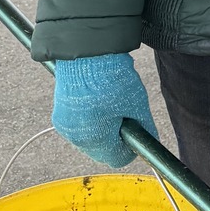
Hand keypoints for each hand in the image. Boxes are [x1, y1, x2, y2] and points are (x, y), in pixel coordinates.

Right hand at [51, 52, 157, 168]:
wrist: (87, 51)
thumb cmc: (111, 77)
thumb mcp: (136, 104)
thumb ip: (144, 128)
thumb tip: (150, 140)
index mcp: (94, 139)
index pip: (117, 159)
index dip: (131, 148)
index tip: (138, 133)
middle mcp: (75, 137)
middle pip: (102, 149)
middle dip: (116, 136)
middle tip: (125, 112)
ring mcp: (64, 124)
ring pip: (90, 136)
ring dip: (102, 126)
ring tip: (111, 101)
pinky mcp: (59, 110)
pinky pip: (79, 123)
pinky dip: (90, 117)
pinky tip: (98, 98)